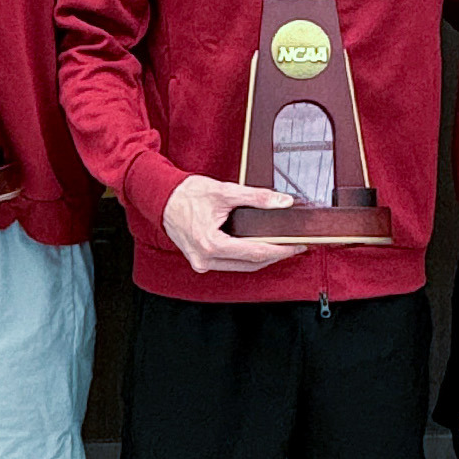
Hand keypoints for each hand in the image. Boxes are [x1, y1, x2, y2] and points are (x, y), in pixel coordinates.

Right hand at [161, 175, 306, 272]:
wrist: (161, 197)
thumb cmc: (186, 194)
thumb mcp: (225, 192)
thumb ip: (256, 198)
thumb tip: (282, 202)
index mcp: (211, 245)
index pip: (255, 253)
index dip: (280, 250)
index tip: (297, 246)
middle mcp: (205, 260)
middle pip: (250, 264)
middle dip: (274, 256)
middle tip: (294, 246)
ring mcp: (201, 263)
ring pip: (240, 266)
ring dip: (260, 258)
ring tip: (279, 246)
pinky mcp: (200, 260)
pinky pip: (229, 263)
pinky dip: (244, 256)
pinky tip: (256, 247)